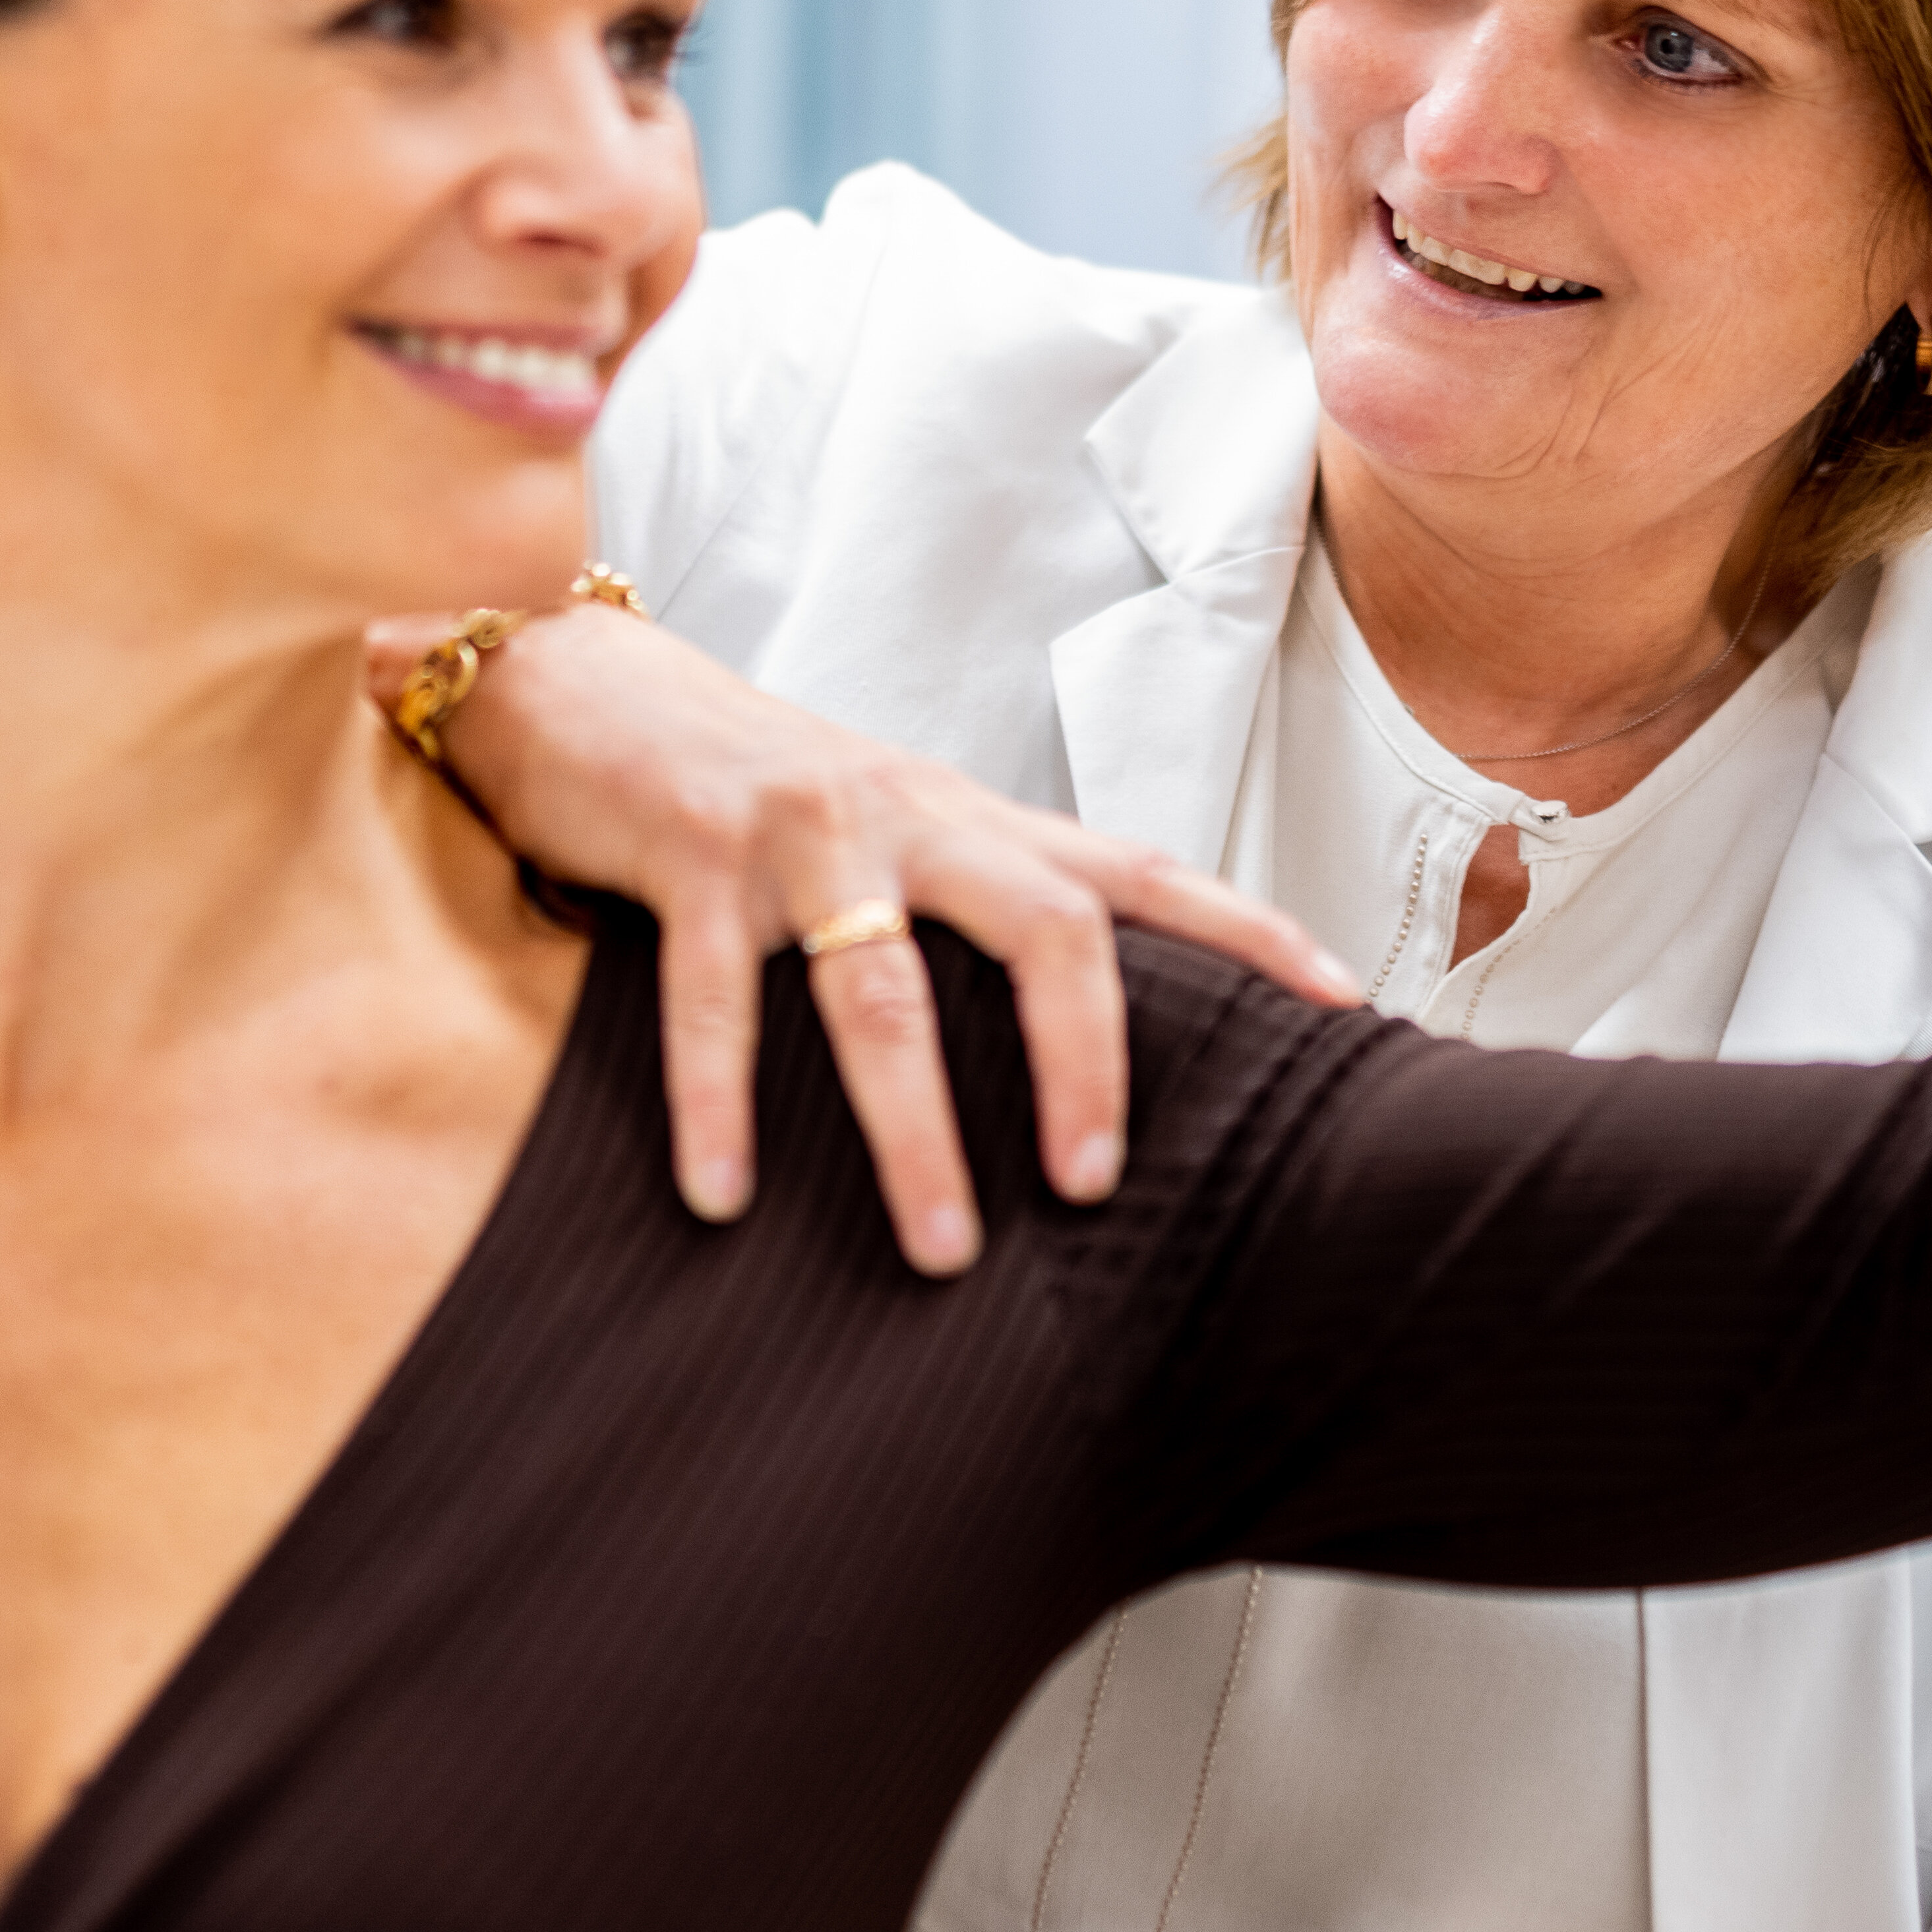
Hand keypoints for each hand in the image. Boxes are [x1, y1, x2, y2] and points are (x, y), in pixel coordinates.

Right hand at [374, 604, 1357, 1275]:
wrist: (586, 680)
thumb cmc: (760, 792)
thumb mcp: (893, 838)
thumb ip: (979, 916)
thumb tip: (1079, 1039)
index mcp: (977, 822)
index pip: (1147, 871)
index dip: (1252, 934)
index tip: (1345, 1006)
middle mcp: (912, 818)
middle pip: (1049, 927)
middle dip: (1088, 1059)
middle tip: (1094, 1186)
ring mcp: (806, 834)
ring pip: (884, 990)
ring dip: (914, 1131)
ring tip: (941, 1251)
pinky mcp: (693, 854)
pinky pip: (717, 999)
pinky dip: (720, 1105)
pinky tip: (722, 1200)